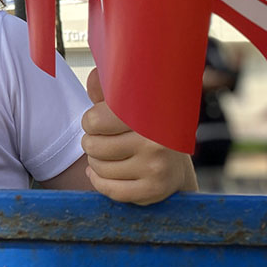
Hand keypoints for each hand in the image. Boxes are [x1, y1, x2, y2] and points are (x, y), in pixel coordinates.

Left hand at [80, 69, 197, 204]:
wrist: (175, 163)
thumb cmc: (144, 128)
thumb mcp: (131, 105)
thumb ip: (109, 91)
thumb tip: (94, 75)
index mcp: (148, 114)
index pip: (94, 120)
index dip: (90, 121)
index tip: (99, 121)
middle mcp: (156, 142)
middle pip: (92, 146)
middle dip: (92, 143)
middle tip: (104, 139)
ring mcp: (156, 169)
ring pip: (98, 168)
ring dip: (96, 162)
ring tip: (109, 154)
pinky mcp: (153, 191)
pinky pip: (109, 190)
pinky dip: (99, 181)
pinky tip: (103, 173)